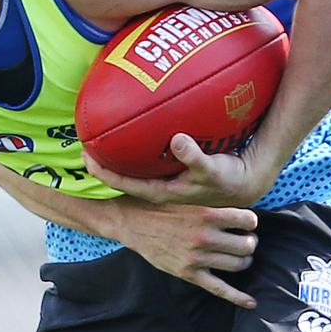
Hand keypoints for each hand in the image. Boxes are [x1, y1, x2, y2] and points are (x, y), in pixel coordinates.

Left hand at [84, 133, 267, 206]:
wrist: (245, 183)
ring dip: (119, 161)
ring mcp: (166, 184)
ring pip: (136, 173)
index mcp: (162, 192)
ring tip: (101, 142)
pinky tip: (135, 140)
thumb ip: (193, 157)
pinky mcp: (174, 176)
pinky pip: (149, 166)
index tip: (86, 157)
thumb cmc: (225, 178)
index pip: (126, 184)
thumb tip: (177, 140)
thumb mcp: (211, 168)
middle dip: (105, 165)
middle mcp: (160, 189)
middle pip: (125, 179)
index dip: (104, 172)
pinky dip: (138, 155)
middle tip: (86, 146)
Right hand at [112, 196, 259, 308]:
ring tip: (237, 256)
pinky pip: (220, 289)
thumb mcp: (189, 198)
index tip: (247, 224)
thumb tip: (240, 214)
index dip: (250, 222)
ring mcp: (197, 257)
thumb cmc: (162, 207)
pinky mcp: (189, 273)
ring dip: (243, 261)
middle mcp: (204, 236)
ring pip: (238, 265)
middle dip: (249, 242)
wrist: (132, 221)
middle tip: (244, 240)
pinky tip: (251, 302)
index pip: (248, 220)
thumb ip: (213, 206)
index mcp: (207, 214)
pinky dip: (238, 297)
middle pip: (247, 245)